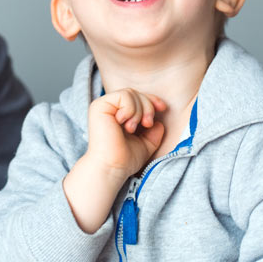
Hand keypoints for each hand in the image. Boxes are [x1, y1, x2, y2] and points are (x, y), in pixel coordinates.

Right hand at [62, 89, 166, 232]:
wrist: (113, 168)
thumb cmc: (125, 159)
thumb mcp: (146, 144)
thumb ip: (153, 133)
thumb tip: (159, 122)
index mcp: (117, 114)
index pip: (137, 97)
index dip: (152, 100)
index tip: (163, 108)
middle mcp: (109, 108)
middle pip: (135, 93)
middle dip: (148, 106)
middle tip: (147, 124)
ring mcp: (103, 106)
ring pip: (130, 93)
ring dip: (139, 110)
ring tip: (133, 128)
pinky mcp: (99, 106)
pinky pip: (123, 95)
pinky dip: (131, 108)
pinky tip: (126, 124)